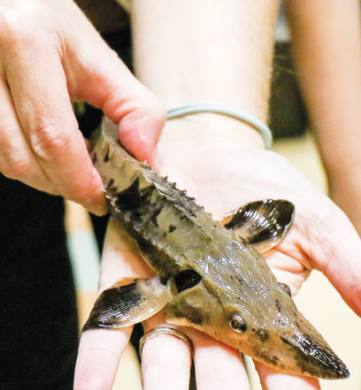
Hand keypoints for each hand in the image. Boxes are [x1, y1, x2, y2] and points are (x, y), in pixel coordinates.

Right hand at [0, 0, 163, 213]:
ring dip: (41, 178)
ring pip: (4, 160)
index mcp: (26, 42)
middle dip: (62, 185)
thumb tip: (145, 156)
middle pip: (23, 157)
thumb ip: (133, 106)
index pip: (54, 136)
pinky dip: (23, 162)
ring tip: (69, 170)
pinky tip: (43, 154)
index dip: (80, 180)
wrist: (10, 3)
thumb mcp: (97, 55)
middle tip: (90, 190)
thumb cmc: (51, 24)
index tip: (102, 198)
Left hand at [74, 125, 360, 389]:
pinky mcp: (126, 288)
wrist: (206, 150)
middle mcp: (216, 325)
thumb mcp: (317, 227)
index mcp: (267, 319)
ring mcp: (169, 309)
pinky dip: (101, 360)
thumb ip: (354, 274)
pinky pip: (111, 329)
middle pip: (223, 382)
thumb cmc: (264, 190)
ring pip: (167, 367)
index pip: (286, 375)